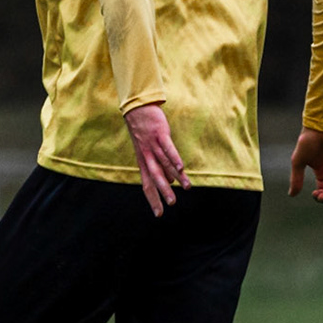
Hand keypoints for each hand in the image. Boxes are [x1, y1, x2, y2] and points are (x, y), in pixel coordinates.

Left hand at [124, 103, 189, 217]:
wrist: (135, 108)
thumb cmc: (144, 131)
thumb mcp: (149, 151)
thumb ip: (159, 166)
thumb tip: (170, 181)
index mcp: (143, 163)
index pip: (147, 185)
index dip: (152, 200)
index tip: (159, 214)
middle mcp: (147, 156)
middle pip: (155, 177)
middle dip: (163, 191)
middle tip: (172, 204)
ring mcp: (152, 145)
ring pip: (164, 164)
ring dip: (175, 177)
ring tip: (187, 188)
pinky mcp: (159, 134)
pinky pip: (168, 148)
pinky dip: (174, 158)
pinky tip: (181, 167)